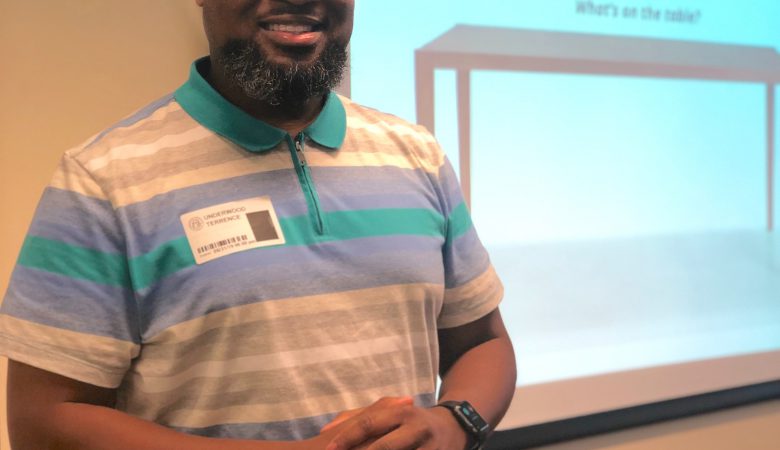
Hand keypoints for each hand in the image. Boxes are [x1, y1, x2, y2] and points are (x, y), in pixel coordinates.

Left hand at [324, 398, 467, 449]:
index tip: (329, 449)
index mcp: (400, 412)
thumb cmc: (410, 421)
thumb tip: (325, 431)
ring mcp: (430, 447)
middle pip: (384, 446)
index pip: (368, 424)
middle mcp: (416, 427)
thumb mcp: (389, 414)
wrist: (454, 428)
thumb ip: (357, 419)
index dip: (347, 437)